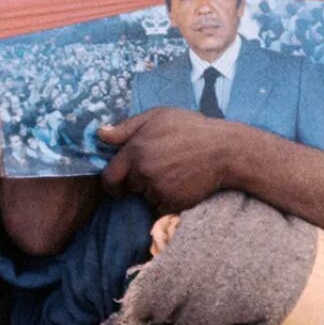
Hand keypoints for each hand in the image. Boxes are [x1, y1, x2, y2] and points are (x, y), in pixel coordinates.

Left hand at [98, 108, 238, 212]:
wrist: (223, 150)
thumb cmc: (190, 128)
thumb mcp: (157, 117)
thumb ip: (125, 127)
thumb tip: (99, 134)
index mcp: (135, 151)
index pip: (109, 177)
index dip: (112, 182)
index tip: (118, 184)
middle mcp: (142, 172)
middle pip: (129, 187)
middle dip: (137, 181)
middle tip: (158, 169)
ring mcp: (157, 189)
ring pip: (146, 197)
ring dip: (153, 191)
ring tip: (173, 173)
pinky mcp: (172, 203)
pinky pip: (160, 207)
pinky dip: (167, 200)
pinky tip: (180, 184)